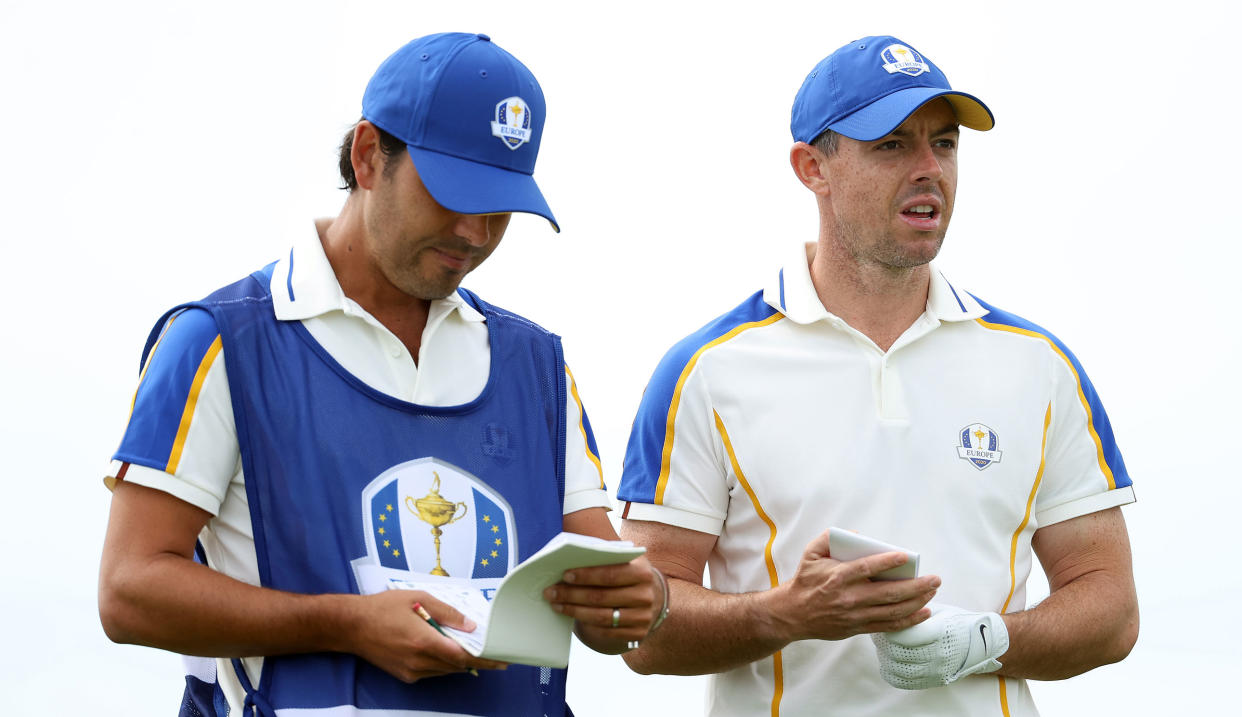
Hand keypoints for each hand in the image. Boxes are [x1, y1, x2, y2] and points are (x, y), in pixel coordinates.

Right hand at [342, 590, 506, 682]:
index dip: (484, 659)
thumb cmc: (383, 608)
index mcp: (423, 641)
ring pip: (445, 669)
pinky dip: (442, 662)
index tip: (500, 660)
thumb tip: (469, 625)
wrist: (351, 626)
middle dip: (475, 659)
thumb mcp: (418, 598)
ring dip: (458, 660)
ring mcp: (411, 671)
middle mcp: (418, 661)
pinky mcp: (405, 676)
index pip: (462, 656)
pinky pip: (432, 671)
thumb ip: (446, 612)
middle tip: (492, 653)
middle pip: (456, 665)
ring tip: (470, 648)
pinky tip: (444, 649)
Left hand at [542, 556, 659, 653]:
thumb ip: (605, 558)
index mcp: (642, 572)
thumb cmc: (628, 574)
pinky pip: (606, 632)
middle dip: (572, 594)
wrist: (653, 597)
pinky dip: (586, 624)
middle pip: (602, 597)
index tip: (565, 575)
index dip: (586, 575)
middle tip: (551, 592)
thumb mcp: (625, 561)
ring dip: (574, 611)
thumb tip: (571, 558)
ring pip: (601, 617)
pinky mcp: (637, 634)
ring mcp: (643, 617)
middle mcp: (645, 596)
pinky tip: (572, 615)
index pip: (610, 574)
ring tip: (556, 604)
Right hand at [769, 529, 939, 641]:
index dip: (888, 562)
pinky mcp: (859, 627)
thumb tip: (857, 536)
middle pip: (889, 593)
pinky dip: (909, 620)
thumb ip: (829, 538)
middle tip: (934, 579)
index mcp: (838, 576)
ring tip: (932, 591)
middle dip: (916, 586)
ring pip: (893, 610)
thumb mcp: (810, 554)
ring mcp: (856, 615)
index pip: (867, 568)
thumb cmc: (805, 581)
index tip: (906, 557)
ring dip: (917, 601)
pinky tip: (923, 612)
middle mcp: (849, 597)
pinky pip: (889, 625)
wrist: (793, 614)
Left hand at [871, 602, 1008, 689]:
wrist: (981, 644)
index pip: (904, 634)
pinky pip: (905, 681)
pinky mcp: (933, 680)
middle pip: (898, 651)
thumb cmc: (957, 622)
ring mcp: (936, 670)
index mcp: (940, 632)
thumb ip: (915, 609)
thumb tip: (889, 603)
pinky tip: (889, 662)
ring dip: (885, 656)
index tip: (882, 620)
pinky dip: (892, 672)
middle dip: (883, 641)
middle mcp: (938, 654)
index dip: (889, 627)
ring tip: (883, 646)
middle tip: (879, 633)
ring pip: (898, 667)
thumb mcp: (939, 609)